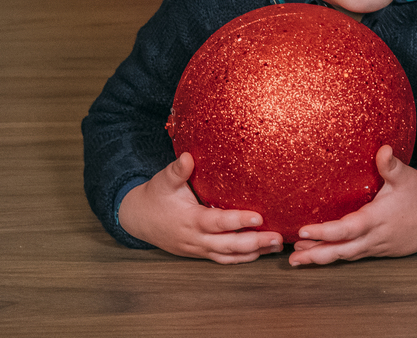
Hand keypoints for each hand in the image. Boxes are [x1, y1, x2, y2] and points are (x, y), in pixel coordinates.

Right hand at [118, 152, 282, 263]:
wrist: (138, 219)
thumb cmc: (156, 196)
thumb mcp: (164, 181)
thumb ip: (177, 171)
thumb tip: (188, 156)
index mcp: (190, 220)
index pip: (217, 222)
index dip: (237, 221)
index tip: (259, 217)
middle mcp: (195, 238)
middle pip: (228, 245)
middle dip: (255, 242)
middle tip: (278, 237)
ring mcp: (198, 248)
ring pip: (228, 255)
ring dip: (253, 253)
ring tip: (277, 246)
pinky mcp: (200, 252)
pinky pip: (223, 259)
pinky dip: (242, 259)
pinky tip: (260, 253)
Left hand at [288, 145, 416, 265]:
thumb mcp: (408, 177)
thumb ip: (391, 165)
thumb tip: (383, 149)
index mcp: (378, 217)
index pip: (347, 228)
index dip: (325, 231)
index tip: (304, 229)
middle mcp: (375, 236)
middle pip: (342, 250)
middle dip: (316, 254)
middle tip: (292, 258)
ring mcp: (377, 246)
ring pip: (346, 256)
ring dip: (323, 257)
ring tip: (298, 258)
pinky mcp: (380, 250)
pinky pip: (355, 255)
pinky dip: (338, 256)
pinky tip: (323, 254)